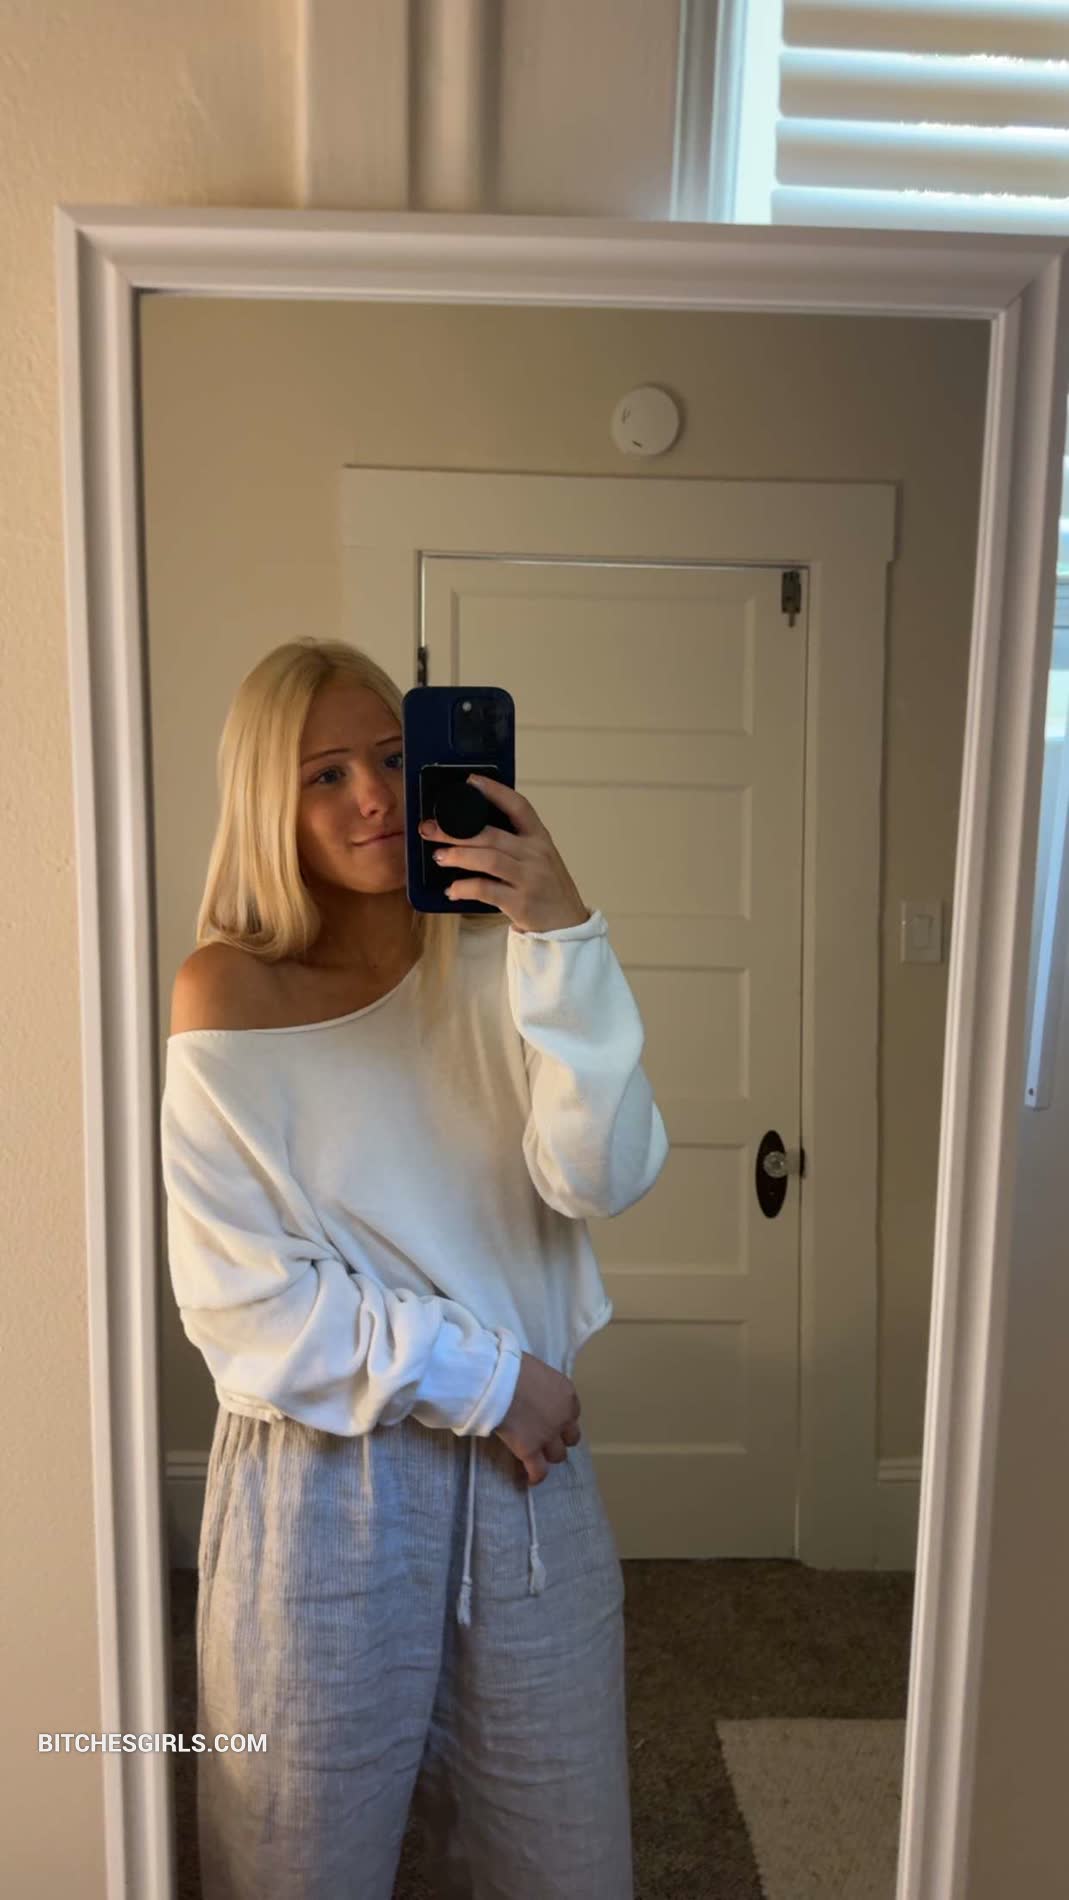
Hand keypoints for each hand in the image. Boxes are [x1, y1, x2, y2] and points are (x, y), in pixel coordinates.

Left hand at [418, 775, 591, 934]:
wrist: (567, 925)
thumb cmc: (547, 889)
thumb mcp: (540, 858)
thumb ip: (515, 843)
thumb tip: (472, 829)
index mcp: (540, 838)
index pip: (519, 806)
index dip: (495, 791)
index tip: (471, 781)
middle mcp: (536, 855)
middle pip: (492, 834)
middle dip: (456, 830)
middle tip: (430, 828)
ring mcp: (529, 879)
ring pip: (487, 859)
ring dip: (458, 856)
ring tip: (438, 856)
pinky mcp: (520, 903)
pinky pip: (486, 890)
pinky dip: (464, 888)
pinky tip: (452, 889)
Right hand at [493, 1351, 582, 1486]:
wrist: (497, 1378)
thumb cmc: (511, 1365)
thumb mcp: (536, 1370)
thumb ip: (542, 1385)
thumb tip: (531, 1390)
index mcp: (567, 1394)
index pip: (572, 1413)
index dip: (561, 1418)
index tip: (549, 1419)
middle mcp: (563, 1417)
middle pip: (570, 1437)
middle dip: (560, 1438)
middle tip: (544, 1437)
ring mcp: (548, 1435)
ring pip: (558, 1455)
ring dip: (548, 1455)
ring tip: (535, 1455)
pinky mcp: (530, 1450)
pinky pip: (538, 1471)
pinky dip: (535, 1477)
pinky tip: (529, 1479)